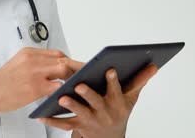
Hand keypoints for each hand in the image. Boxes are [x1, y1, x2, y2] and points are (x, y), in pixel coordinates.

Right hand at [0, 47, 81, 112]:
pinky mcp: (35, 87)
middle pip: (62, 59)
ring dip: (71, 77)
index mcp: (29, 52)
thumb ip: (35, 62)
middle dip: (75, 67)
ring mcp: (35, 73)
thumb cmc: (3, 81)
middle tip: (82, 75)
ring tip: (75, 85)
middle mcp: (33, 59)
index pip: (56, 53)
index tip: (74, 67)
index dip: (68, 61)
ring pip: (63, 69)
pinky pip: (57, 86)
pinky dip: (64, 90)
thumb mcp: (18, 63)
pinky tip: (67, 94)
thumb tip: (52, 66)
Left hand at [38, 63, 157, 137]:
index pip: (116, 90)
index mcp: (117, 102)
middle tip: (79, 85)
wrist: (110, 136)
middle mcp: (104, 112)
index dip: (113, 81)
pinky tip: (41, 115)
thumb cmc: (119, 111)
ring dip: (71, 106)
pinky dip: (52, 120)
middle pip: (96, 102)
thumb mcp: (131, 98)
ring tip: (61, 98)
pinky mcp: (78, 126)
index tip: (110, 70)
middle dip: (88, 94)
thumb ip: (140, 80)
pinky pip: (64, 124)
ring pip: (80, 113)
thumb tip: (153, 65)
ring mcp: (90, 119)